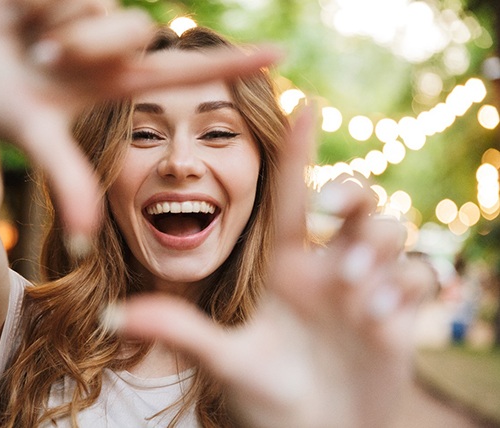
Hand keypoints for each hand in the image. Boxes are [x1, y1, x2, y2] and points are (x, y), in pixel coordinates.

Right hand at [0, 0, 278, 233]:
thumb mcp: (32, 137)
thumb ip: (65, 179)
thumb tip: (83, 241)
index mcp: (116, 84)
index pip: (185, 74)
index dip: (232, 66)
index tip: (280, 56)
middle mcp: (111, 48)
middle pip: (133, 30)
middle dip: (86, 44)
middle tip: (42, 59)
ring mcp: (90, 15)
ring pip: (98, 5)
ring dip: (53, 23)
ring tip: (25, 40)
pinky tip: (15, 12)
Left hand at [111, 106, 433, 426]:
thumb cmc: (268, 399)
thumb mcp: (225, 362)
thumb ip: (180, 332)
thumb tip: (115, 315)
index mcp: (285, 268)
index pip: (290, 198)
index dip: (297, 151)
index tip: (300, 103)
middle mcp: (326, 268)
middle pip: (354, 201)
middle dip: (349, 194)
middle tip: (329, 213)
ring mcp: (365, 288)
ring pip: (389, 232)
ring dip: (375, 251)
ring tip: (351, 293)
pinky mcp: (398, 314)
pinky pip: (416, 278)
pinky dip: (402, 288)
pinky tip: (376, 318)